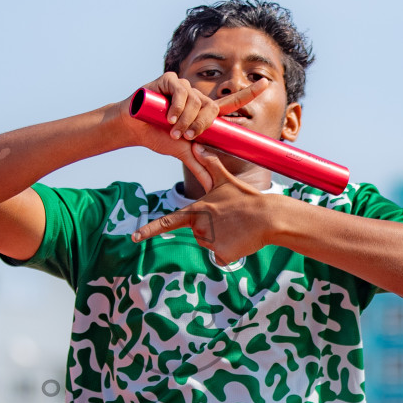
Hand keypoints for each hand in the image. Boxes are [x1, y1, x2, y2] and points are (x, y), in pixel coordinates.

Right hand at [115, 74, 270, 190]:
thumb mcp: (182, 153)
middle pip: (212, 107)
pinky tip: (168, 116)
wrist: (133, 128)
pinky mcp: (170, 80)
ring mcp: (184, 87)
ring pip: (197, 101)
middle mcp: (197, 97)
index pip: (230, 102)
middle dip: (201, 125)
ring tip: (172, 128)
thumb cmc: (157, 137)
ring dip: (186, 119)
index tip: (266, 84)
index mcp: (203, 112)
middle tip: (186, 137)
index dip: (249, 93)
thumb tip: (212, 188)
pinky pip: (182, 91)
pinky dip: (177, 107)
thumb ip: (199, 166)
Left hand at [128, 149, 285, 264]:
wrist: (268, 217)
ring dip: (222, 240)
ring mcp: (210, 241)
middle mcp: (200, 227)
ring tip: (237, 229)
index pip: (168, 221)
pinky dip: (230, 252)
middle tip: (230, 220)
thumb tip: (197, 145)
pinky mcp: (221, 254)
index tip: (134, 237)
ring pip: (210, 246)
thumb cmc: (247, 198)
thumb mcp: (226, 180)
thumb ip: (210, 164)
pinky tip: (240, 241)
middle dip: (213, 230)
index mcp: (197, 210)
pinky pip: (221, 257)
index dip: (149, 230)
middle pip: (198, 234)